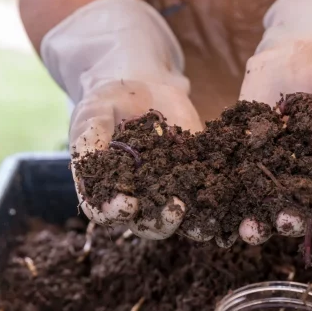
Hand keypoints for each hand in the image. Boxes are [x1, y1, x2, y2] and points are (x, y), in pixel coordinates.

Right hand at [71, 79, 203, 238]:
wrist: (142, 87)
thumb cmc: (108, 102)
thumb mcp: (93, 113)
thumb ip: (89, 139)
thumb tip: (89, 166)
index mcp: (106, 189)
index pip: (104, 211)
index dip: (113, 212)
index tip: (127, 203)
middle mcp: (135, 198)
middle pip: (144, 224)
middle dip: (159, 221)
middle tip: (174, 209)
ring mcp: (165, 191)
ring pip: (175, 219)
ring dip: (189, 223)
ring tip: (203, 217)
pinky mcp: (191, 179)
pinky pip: (201, 199)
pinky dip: (212, 206)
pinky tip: (223, 202)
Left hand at [238, 38, 311, 243]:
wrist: (293, 52)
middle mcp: (309, 178)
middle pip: (304, 209)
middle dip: (295, 220)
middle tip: (286, 220)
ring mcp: (277, 171)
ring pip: (269, 206)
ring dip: (260, 223)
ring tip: (250, 228)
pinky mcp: (248, 161)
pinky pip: (239, 184)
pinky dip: (230, 197)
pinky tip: (220, 203)